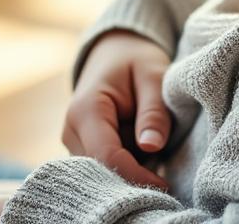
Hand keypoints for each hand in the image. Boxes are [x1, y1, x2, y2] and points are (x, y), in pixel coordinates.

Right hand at [62, 30, 172, 189]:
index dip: (137, 175)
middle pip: (103, 171)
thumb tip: (151, 147)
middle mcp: (72, 131)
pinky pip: (106, 167)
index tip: (166, 186)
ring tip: (152, 144)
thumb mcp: (153, 76)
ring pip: (105, 172)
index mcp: (86, 110)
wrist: (115, 52)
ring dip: (132, 168)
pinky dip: (128, 164)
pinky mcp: (83, 150)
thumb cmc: (136, 62)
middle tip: (166, 171)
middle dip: (135, 175)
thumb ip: (154, 111)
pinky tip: (142, 148)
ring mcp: (74, 143)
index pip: (107, 156)